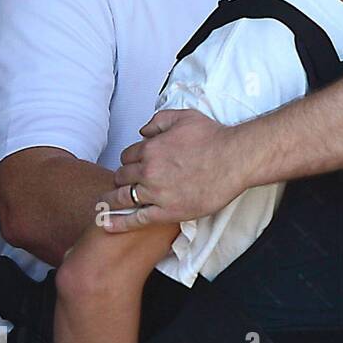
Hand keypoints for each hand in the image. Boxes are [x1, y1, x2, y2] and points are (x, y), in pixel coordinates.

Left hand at [100, 109, 243, 231]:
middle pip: (122, 176)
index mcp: (150, 148)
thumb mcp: (184, 117)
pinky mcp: (167, 211)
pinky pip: (136, 219)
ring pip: (122, 198)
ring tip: (106, 204)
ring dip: (112, 200)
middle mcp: (148, 171)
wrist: (236, 159)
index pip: (127, 156)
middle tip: (126, 183)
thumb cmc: (215, 138)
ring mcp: (156, 193)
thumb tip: (143, 130)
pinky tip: (106, 224)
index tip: (136, 165)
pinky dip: (118, 222)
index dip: (131, 160)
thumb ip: (158, 121)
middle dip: (122, 179)